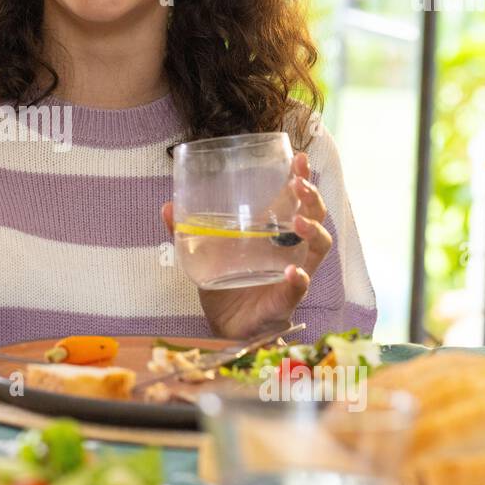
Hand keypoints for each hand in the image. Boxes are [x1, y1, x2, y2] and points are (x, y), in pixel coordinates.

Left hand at [163, 151, 331, 339]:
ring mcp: (293, 274)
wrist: (226, 327)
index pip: (296, 200)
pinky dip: (299, 279)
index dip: (302, 178)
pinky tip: (294, 272)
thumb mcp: (204, 254)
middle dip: (312, 198)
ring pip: (317, 248)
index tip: (298, 157)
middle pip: (316, 218)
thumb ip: (185, 232)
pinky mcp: (285, 300)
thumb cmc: (224, 285)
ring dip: (311, 231)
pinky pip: (299, 288)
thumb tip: (167, 206)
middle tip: (298, 184)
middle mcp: (291, 250)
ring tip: (297, 221)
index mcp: (274, 234)